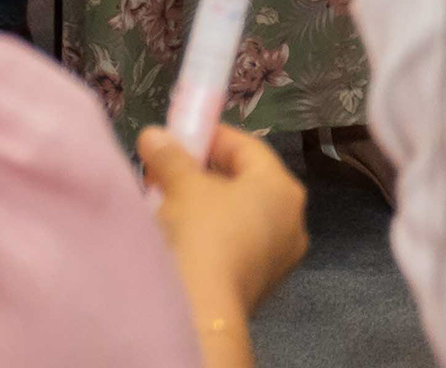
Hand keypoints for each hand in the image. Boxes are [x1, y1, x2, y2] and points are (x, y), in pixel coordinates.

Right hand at [140, 123, 309, 317]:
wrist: (203, 310)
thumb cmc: (202, 233)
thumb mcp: (183, 186)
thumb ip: (170, 156)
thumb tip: (153, 135)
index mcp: (283, 188)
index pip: (249, 147)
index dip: (213, 136)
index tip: (181, 135)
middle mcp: (292, 219)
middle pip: (246, 182)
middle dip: (205, 173)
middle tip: (170, 170)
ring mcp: (280, 255)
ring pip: (241, 215)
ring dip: (207, 205)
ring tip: (170, 201)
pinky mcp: (261, 283)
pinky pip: (238, 244)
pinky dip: (214, 234)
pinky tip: (184, 236)